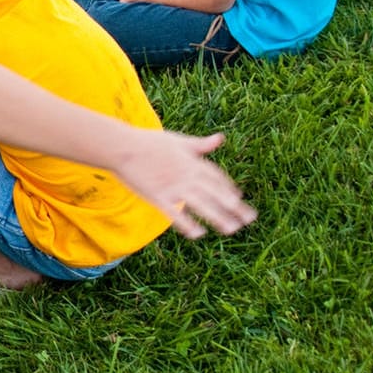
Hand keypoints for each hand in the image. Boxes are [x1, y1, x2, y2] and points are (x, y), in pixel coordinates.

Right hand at [115, 130, 254, 238]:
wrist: (122, 147)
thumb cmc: (148, 142)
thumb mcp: (178, 140)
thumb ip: (201, 144)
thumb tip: (221, 138)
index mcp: (192, 161)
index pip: (217, 177)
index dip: (229, 188)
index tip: (239, 198)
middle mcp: (187, 175)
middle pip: (215, 192)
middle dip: (234, 206)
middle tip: (249, 219)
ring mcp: (173, 186)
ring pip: (201, 204)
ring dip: (217, 217)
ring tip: (232, 230)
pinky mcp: (157, 196)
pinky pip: (175, 213)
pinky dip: (187, 223)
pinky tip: (198, 234)